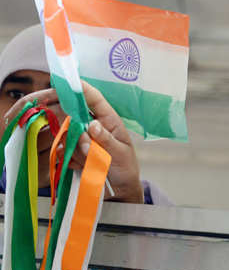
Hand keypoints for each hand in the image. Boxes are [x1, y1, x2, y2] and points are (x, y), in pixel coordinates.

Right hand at [3, 82, 143, 202]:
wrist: (119, 187)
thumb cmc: (125, 166)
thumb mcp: (120, 153)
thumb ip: (106, 140)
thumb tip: (93, 124)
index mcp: (108, 119)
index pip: (93, 98)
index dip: (80, 88)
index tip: (64, 81)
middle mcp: (92, 124)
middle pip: (71, 113)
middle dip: (69, 126)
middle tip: (76, 141)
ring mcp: (81, 137)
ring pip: (65, 134)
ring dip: (76, 149)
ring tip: (92, 161)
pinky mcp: (73, 150)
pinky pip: (62, 149)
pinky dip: (70, 159)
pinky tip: (84, 166)